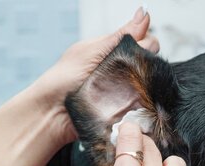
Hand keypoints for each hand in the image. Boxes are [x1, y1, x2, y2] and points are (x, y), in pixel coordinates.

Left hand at [25, 7, 159, 147]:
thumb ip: (122, 36)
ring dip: (148, 84)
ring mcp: (126, 91)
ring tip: (131, 88)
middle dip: (148, 65)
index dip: (146, 45)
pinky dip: (146, 103)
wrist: (52, 113)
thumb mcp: (93, 50)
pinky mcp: (127, 111)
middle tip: (130, 71)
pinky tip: (137, 102)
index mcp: (114, 51)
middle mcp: (122, 70)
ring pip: (152, 84)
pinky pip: (145, 105)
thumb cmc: (63, 80)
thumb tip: (144, 12)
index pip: (146, 42)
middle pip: (152, 62)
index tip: (138, 50)